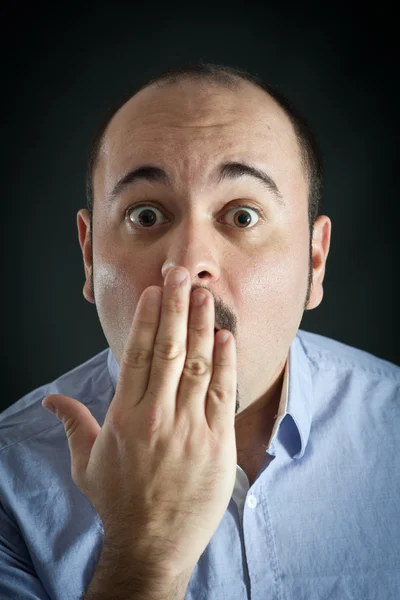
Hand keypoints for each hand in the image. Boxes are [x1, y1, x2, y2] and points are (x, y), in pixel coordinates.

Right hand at [43, 267, 236, 577]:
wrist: (154, 544)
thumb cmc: (119, 501)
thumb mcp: (87, 463)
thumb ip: (73, 424)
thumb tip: (50, 400)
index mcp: (125, 416)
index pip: (136, 355)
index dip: (146, 319)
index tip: (153, 292)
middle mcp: (158, 416)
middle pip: (169, 350)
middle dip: (175, 307)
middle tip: (180, 274)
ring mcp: (190, 428)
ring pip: (198, 365)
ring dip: (202, 325)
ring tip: (204, 294)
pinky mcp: (217, 442)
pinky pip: (222, 393)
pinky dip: (226, 362)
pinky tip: (226, 336)